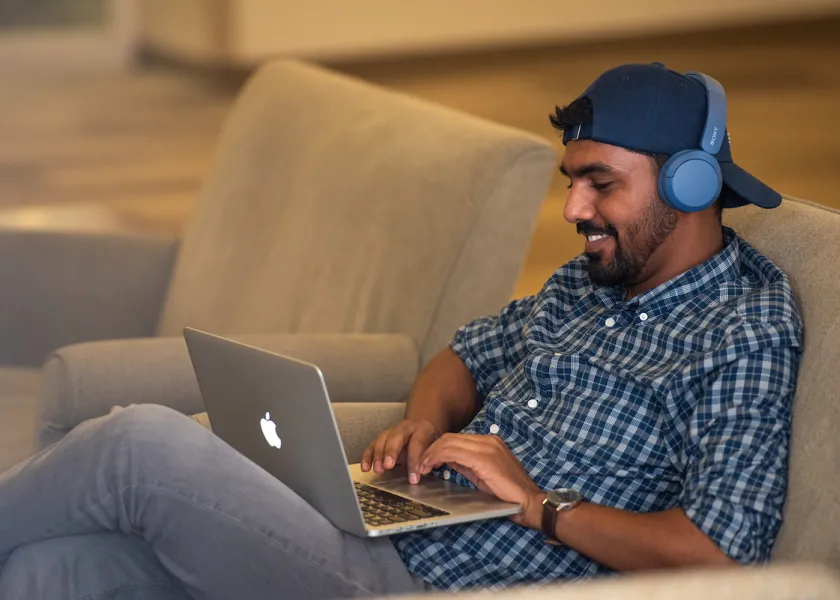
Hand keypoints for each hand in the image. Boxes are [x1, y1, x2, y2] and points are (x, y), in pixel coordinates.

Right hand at [361, 419, 441, 483]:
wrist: (424, 429)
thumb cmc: (431, 441)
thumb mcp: (436, 447)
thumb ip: (432, 457)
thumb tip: (427, 469)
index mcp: (423, 429)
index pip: (417, 443)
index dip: (414, 460)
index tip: (413, 478)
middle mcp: (406, 428)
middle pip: (396, 437)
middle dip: (391, 451)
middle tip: (388, 465)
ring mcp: (392, 431)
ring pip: (382, 439)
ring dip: (378, 455)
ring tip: (378, 469)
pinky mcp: (382, 438)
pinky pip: (372, 445)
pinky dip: (368, 456)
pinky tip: (366, 467)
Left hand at [418, 433, 545, 527]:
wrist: (530, 503)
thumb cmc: (508, 495)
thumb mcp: (482, 475)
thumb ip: (466, 465)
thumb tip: (445, 461)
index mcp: (489, 443)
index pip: (455, 439)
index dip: (437, 449)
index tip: (426, 462)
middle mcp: (488, 440)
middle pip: (450, 437)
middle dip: (430, 449)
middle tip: (419, 465)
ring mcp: (487, 447)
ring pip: (449, 441)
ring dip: (431, 453)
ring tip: (422, 467)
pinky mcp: (484, 457)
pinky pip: (453, 451)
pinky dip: (437, 456)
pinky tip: (430, 467)